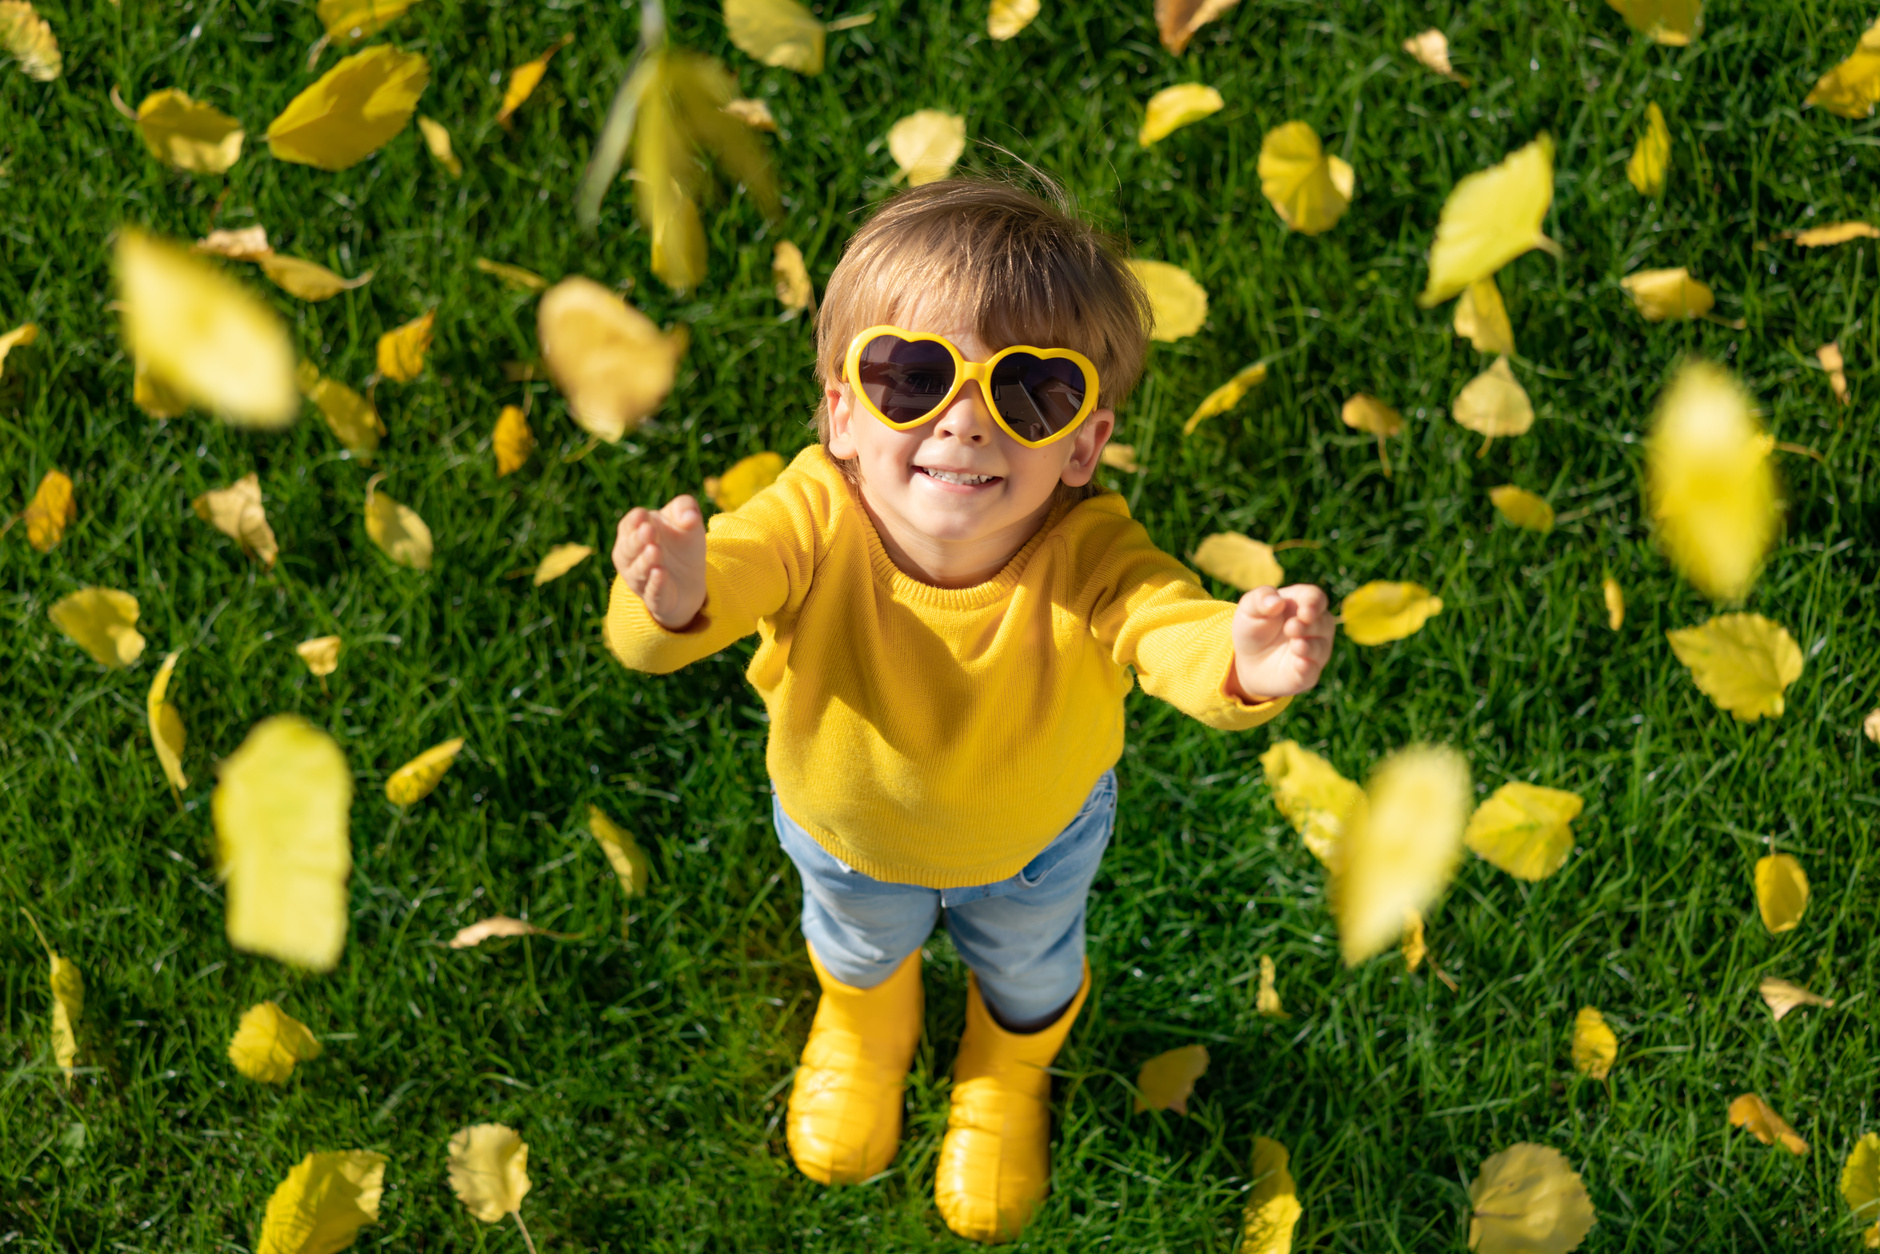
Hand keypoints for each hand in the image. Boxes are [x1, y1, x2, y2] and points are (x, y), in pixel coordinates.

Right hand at [612, 495, 706, 629]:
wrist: (690, 581)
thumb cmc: (682, 545)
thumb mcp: (687, 522)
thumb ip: (686, 509)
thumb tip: (690, 516)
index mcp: (634, 532)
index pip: (629, 524)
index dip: (635, 521)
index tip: (643, 516)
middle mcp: (631, 557)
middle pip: (629, 547)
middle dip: (638, 539)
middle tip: (648, 530)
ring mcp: (640, 579)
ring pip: (638, 571)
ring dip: (646, 561)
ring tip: (655, 550)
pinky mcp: (655, 599)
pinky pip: (653, 592)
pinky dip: (656, 584)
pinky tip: (660, 573)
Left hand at [1227, 585, 1334, 701]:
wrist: (1246, 661)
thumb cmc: (1252, 627)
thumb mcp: (1249, 609)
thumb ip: (1260, 599)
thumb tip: (1276, 601)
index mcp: (1302, 604)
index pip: (1316, 598)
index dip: (1313, 603)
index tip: (1305, 610)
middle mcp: (1315, 627)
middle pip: (1323, 622)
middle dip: (1309, 625)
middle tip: (1291, 627)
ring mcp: (1313, 651)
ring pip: (1321, 647)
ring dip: (1310, 646)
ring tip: (1296, 645)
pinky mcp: (1307, 673)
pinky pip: (1312, 671)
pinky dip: (1307, 667)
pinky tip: (1300, 664)